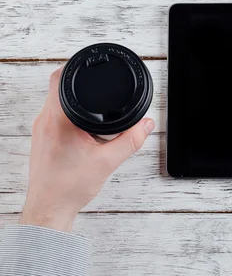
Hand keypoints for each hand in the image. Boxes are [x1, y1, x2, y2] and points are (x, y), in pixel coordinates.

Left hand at [19, 67, 154, 231]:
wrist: (49, 208)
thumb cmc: (69, 187)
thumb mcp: (108, 161)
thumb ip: (131, 140)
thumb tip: (146, 124)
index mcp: (57, 120)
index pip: (59, 79)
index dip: (75, 68)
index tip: (90, 67)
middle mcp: (44, 121)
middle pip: (56, 88)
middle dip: (79, 85)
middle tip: (99, 88)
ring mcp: (40, 131)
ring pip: (56, 104)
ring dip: (75, 102)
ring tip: (94, 111)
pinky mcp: (42, 140)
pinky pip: (55, 117)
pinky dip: (70, 116)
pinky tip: (85, 129)